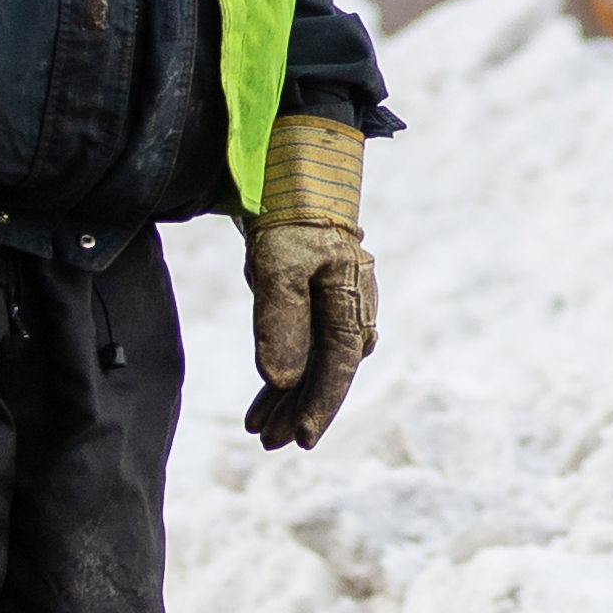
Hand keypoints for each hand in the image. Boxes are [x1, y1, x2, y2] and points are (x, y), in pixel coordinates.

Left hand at [245, 113, 375, 447]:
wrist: (293, 168)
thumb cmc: (289, 212)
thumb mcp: (278, 263)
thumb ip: (281, 320)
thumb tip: (285, 378)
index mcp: (352, 298)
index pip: (339, 364)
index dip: (321, 404)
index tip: (304, 440)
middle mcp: (351, 305)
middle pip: (329, 370)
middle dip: (301, 410)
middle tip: (271, 445)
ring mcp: (334, 303)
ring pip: (315, 362)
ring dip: (290, 396)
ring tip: (261, 430)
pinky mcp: (313, 298)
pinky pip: (304, 345)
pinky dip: (285, 371)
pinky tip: (267, 396)